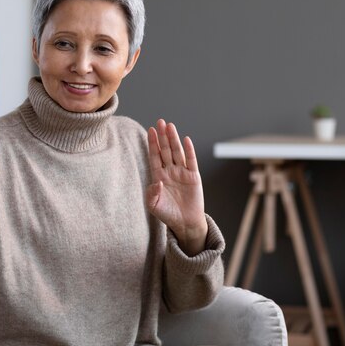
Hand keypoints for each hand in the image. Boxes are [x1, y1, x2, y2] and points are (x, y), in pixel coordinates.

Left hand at [146, 120, 207, 255]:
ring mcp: (182, 173)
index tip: (150, 130)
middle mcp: (170, 171)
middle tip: (160, 122)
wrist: (185, 223)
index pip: (155, 156)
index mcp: (158, 176)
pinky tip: (186, 140)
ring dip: (174, 139)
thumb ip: (152, 194)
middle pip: (165, 150)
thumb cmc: (167, 214)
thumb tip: (156, 181)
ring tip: (170, 126)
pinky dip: (189, 150)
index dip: (152, 143)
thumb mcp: (154, 206)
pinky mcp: (194, 177)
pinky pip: (191, 161)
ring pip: (177, 152)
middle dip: (162, 136)